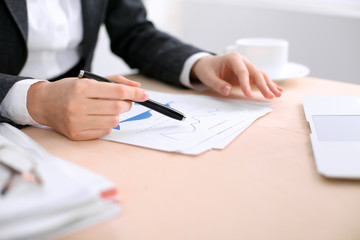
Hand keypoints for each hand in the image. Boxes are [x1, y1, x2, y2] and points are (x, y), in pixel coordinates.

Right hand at [27, 75, 147, 139]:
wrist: (43, 103)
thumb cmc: (69, 90)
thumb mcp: (89, 80)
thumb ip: (115, 82)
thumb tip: (137, 88)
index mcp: (82, 88)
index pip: (117, 92)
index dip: (134, 94)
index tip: (144, 95)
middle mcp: (78, 105)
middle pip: (118, 108)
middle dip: (126, 104)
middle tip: (123, 102)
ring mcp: (77, 121)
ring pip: (113, 121)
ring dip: (116, 115)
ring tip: (107, 110)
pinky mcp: (76, 134)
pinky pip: (104, 132)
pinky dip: (107, 125)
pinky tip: (98, 118)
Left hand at [190, 53, 282, 98]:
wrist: (207, 64)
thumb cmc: (207, 69)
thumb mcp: (208, 77)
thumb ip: (217, 84)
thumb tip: (228, 90)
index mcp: (233, 58)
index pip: (242, 71)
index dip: (246, 83)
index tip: (249, 95)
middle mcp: (243, 61)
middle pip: (256, 72)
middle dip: (264, 85)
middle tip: (270, 96)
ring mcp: (247, 66)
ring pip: (261, 75)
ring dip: (269, 85)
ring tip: (278, 95)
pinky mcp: (248, 73)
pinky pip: (260, 78)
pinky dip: (268, 84)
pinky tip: (278, 90)